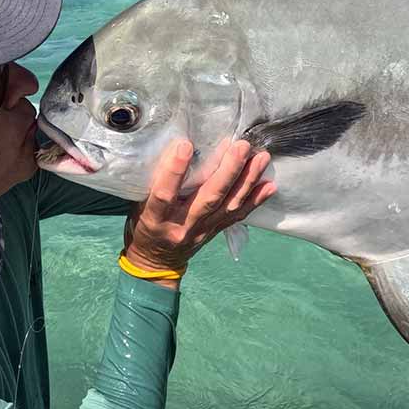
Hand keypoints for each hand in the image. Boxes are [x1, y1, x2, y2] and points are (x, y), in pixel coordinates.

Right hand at [123, 139, 275, 281]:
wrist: (156, 263)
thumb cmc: (144, 227)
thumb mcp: (139, 206)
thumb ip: (155, 183)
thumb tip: (176, 146)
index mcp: (156, 219)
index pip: (165, 194)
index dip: (175, 171)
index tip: (186, 145)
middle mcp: (182, 226)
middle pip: (208, 198)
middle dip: (227, 171)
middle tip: (241, 146)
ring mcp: (202, 231)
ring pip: (228, 205)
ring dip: (247, 180)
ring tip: (261, 158)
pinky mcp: (215, 232)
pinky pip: (238, 216)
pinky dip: (256, 200)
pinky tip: (270, 185)